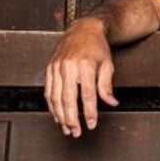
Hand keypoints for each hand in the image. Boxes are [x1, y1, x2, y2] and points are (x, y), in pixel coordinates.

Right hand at [44, 17, 118, 137]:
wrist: (83, 29)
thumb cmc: (97, 47)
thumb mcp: (107, 65)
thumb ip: (106, 86)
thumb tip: (111, 102)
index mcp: (85, 65)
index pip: (87, 94)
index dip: (89, 112)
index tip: (91, 124)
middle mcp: (69, 66)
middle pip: (68, 99)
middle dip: (72, 118)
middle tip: (76, 131)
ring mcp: (57, 67)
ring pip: (55, 97)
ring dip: (60, 116)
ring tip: (67, 128)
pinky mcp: (50, 68)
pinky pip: (48, 91)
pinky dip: (52, 105)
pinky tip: (57, 115)